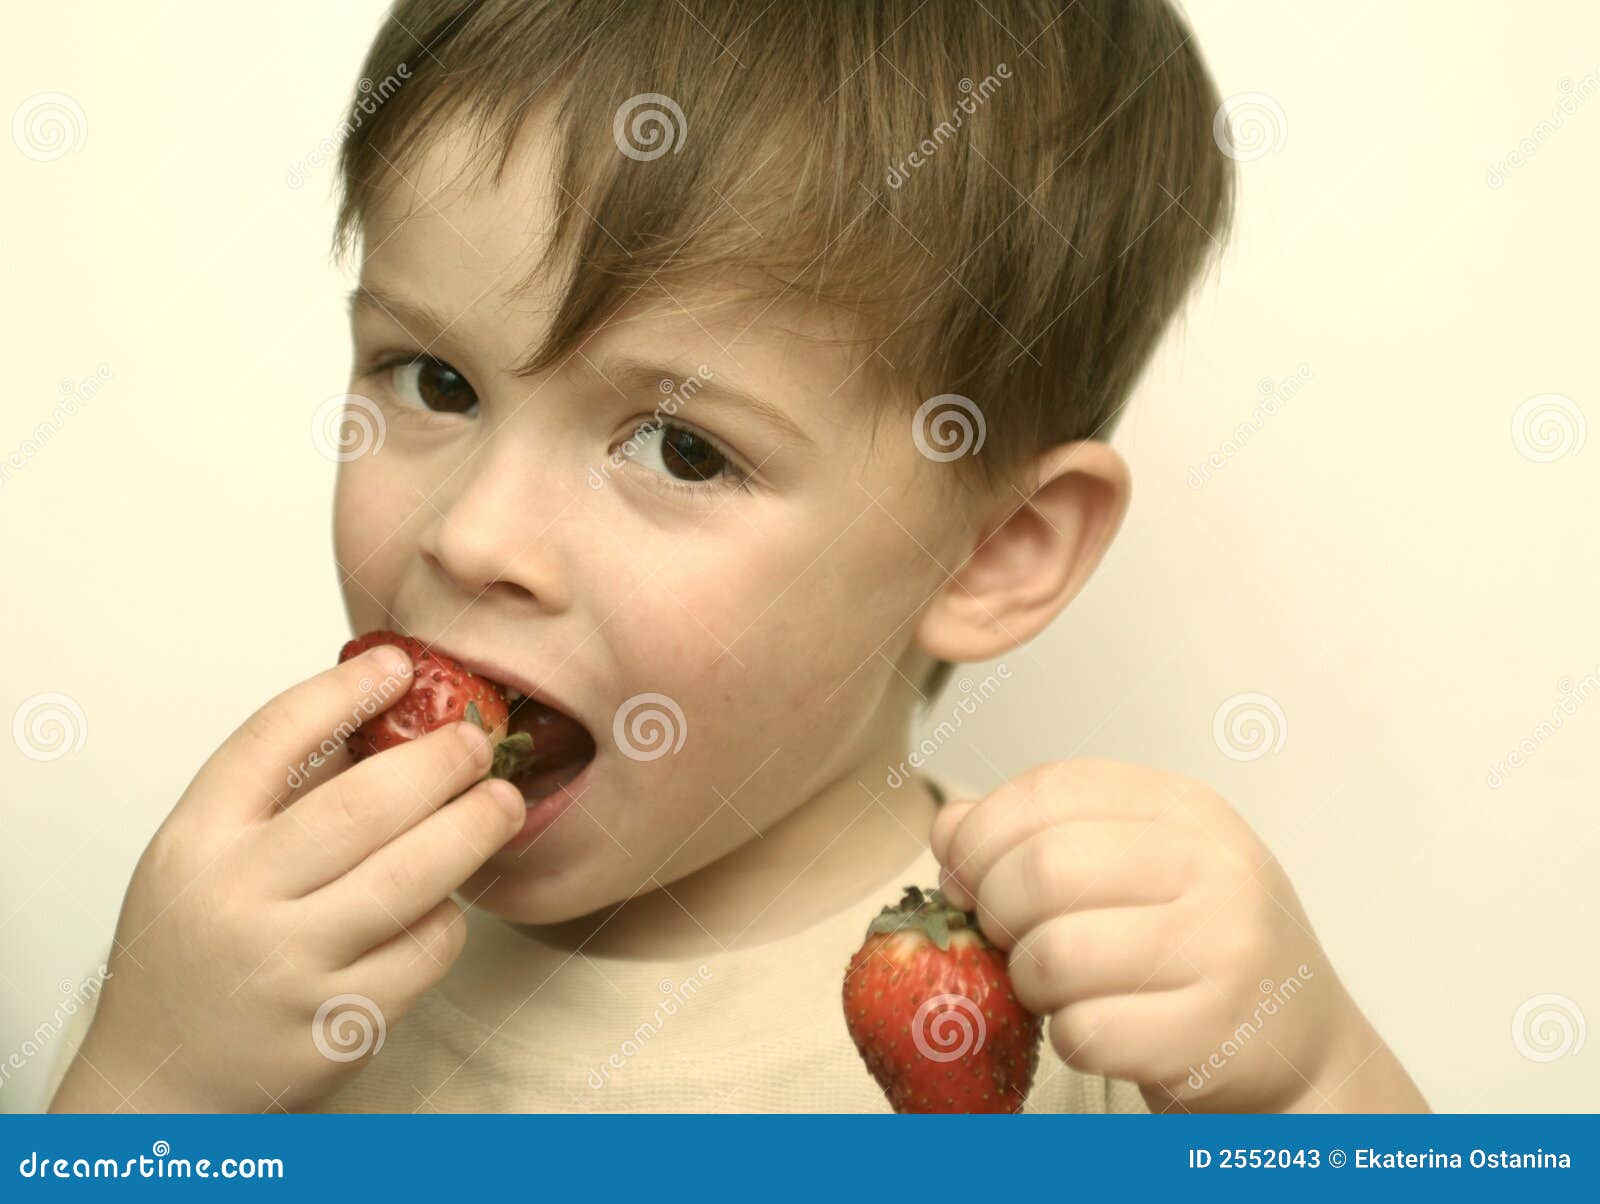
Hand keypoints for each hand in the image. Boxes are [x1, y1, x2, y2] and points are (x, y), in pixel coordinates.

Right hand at [49, 646, 525, 1112]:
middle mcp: (237, 900)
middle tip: (477, 743)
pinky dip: (447, 916)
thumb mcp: (206, 859)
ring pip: (411, 879)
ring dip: (472, 829)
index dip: (345, 692)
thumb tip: (382, 712)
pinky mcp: (338, 1024)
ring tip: (501, 802)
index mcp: (195, 841)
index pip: (272, 739)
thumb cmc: (200, 951)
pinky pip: (423, 948)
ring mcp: (288, 967)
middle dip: (439, 762)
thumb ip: (281, 793)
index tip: (401, 664)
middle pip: (363, 806)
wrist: (165, 1088)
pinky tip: (445, 900)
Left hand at [929, 759, 1426, 1112]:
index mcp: (1182, 807)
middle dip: (997, 912)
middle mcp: (1212, 865)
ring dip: (1028, 981)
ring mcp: (1221, 948)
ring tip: (1052, 987)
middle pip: (1043, 869)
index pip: (1048, 790)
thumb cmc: (1194, 945)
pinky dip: (1067, 1038)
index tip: (966, 876)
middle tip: (1007, 939)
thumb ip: (1035, 833)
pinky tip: (1095, 1028)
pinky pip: (1085, 1032)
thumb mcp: (1130, 865)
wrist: (1296, 1041)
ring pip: (1056, 954)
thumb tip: (947, 827)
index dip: (981, 834)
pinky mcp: (1213, 1032)